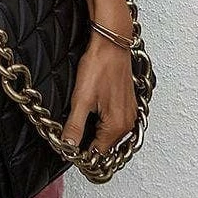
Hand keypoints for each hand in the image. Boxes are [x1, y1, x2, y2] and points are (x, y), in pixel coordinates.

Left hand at [60, 9, 137, 155]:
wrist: (111, 44)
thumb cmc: (99, 67)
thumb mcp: (81, 99)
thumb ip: (75, 126)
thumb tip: (68, 147)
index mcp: (117, 125)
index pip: (98, 152)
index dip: (82, 153)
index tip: (68, 150)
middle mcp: (127, 122)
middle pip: (105, 145)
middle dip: (88, 144)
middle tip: (70, 137)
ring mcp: (129, 113)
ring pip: (110, 134)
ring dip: (95, 133)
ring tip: (79, 125)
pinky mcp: (127, 104)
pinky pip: (114, 122)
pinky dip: (102, 123)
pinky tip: (91, 114)